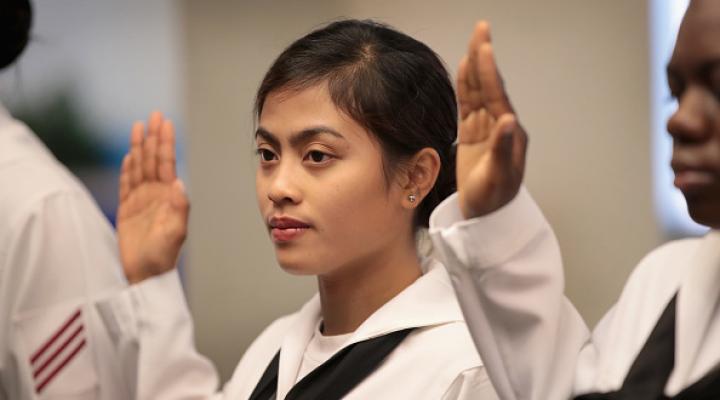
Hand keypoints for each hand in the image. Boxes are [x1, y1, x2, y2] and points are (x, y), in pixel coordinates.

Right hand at [117, 111, 188, 283]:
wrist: (146, 275)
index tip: (165, 122)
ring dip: (139, 147)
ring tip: (139, 127)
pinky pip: (126, 184)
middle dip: (153, 137)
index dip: (164, 142)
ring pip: (139, 167)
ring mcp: (141, 201)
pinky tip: (130, 156)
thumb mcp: (175, 232)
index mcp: (169, 196)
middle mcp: (156, 194)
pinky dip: (127, 169)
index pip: (166, 163)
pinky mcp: (127, 210)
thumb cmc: (163, 256)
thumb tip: (179, 182)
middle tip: (154, 115)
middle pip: (153, 159)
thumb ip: (179, 207)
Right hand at [456, 21, 527, 218]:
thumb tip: (509, 120)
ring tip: (474, 43)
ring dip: (476, 68)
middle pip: (490, 86)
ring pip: (480, 92)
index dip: (489, 70)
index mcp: (509, 133)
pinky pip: (469, 105)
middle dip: (484, 58)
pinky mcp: (473, 136)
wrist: (486, 217)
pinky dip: (466, 87)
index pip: (497, 95)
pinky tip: (465, 72)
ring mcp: (486, 129)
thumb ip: (503, 148)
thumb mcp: (499, 178)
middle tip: (482, 29)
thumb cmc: (494, 201)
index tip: (484, 46)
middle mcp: (500, 126)